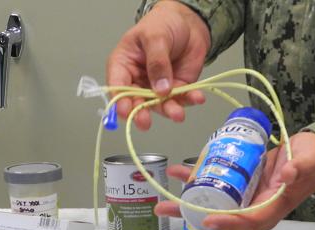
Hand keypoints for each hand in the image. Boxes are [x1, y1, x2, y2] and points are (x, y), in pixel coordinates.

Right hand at [106, 1, 210, 129]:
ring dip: (169, 110)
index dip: (119, 101)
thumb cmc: (163, 24)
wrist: (189, 22)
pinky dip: (189, 100)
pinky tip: (197, 97)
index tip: (126, 111)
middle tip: (145, 122)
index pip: (117, 86)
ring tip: (178, 114)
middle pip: (136, 102)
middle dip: (141, 113)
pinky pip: (181, 99)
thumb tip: (160, 89)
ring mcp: (157, 87)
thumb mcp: (155, 37)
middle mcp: (137, 80)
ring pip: (160, 105)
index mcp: (123, 65)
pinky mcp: (176, 89)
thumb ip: (157, 62)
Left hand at [155, 132, 314, 229]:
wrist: (312, 155)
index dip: (228, 226)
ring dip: (186, 213)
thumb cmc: (312, 160)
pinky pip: (212, 192)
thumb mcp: (308, 161)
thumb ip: (299, 167)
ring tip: (162, 207)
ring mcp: (243, 203)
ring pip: (211, 215)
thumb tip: (288, 173)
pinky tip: (177, 174)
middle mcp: (253, 213)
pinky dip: (192, 184)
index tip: (208, 221)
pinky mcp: (236, 189)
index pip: (247, 225)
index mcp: (270, 212)